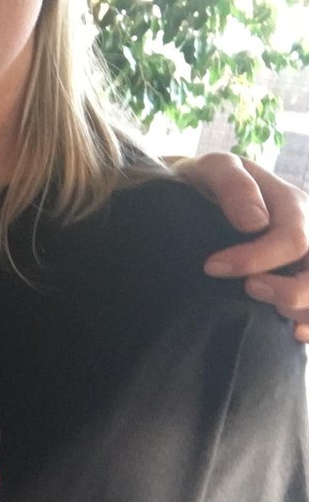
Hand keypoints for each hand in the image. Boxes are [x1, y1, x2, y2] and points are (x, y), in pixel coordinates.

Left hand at [176, 152, 308, 340]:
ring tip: (272, 309)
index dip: (256, 259)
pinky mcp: (301, 276)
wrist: (202, 195)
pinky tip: (295, 332)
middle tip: (249, 289)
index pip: (294, 239)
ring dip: (304, 308)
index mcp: (294, 205)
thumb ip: (234, 184)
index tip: (212, 267)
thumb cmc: (208, 183)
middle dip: (288, 290)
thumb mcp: (215, 169)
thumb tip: (254, 223)